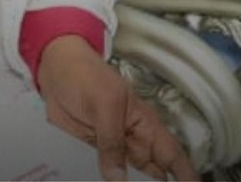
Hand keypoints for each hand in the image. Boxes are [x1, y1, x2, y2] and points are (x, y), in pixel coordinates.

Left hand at [37, 36, 197, 181]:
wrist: (53, 70)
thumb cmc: (87, 77)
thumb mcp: (104, 104)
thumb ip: (111, 141)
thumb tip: (119, 179)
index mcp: (146, 127)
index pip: (173, 156)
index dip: (186, 176)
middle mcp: (133, 144)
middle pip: (153, 176)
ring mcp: (112, 152)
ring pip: (127, 179)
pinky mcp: (90, 156)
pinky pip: (101, 175)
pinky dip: (101, 181)